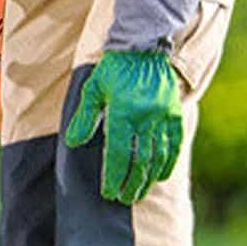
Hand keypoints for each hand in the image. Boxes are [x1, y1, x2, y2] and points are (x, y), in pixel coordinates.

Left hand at [64, 49, 184, 204]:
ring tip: (139, 193)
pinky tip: (160, 175)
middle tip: (123, 199)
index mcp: (123, 113)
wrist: (144, 46)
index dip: (113, 177)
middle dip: (131, 184)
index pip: (118, 155)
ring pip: (158, 156)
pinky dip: (168, 162)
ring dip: (148, 178)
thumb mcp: (93, 89)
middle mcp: (145, 117)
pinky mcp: (175, 113)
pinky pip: (174, 143)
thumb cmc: (114, 68)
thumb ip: (84, 117)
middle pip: (139, 161)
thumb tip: (72, 143)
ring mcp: (163, 116)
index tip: (109, 193)